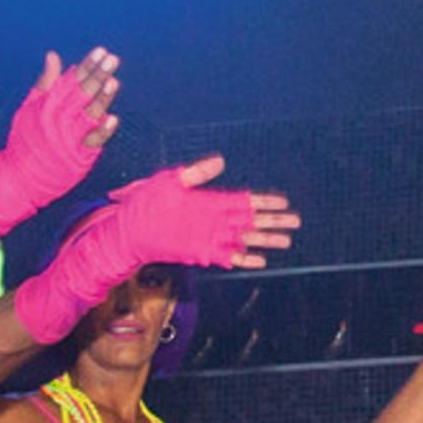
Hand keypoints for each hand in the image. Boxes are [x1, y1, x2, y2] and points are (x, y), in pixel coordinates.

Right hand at [0, 50, 121, 200]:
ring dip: (102, 98)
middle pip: (82, 93)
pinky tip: (113, 119)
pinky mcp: (75, 156)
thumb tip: (54, 55)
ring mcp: (67, 136)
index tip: (101, 51)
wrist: (19, 176)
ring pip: (88, 113)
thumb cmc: (24, 139)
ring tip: (113, 81)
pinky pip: (91, 141)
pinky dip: (102, 130)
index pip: (71, 80)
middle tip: (112, 59)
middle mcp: (57, 117)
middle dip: (98, 75)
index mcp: (48, 103)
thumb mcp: (29, 107)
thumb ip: (45, 82)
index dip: (87, 65)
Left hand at [138, 154, 299, 269]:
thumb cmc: (145, 203)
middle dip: (273, 221)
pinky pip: (228, 258)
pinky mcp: (201, 253)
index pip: (244, 201)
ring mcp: (209, 237)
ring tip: (287, 241)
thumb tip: (221, 160)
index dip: (264, 202)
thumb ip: (197, 173)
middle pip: (251, 221)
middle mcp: (215, 220)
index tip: (284, 201)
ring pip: (245, 240)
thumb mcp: (170, 180)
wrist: (127, 230)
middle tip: (296, 221)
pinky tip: (260, 262)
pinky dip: (244, 259)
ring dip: (265, 240)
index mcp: (211, 201)